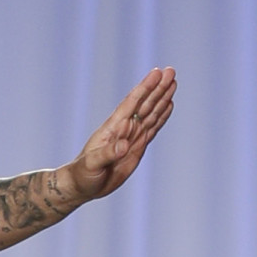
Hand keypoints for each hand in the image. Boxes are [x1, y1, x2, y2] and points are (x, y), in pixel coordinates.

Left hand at [67, 64, 176, 201]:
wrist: (83, 185)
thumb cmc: (83, 174)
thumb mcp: (92, 164)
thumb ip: (107, 153)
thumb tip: (124, 145)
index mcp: (113, 128)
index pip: (132, 103)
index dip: (144, 88)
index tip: (157, 73)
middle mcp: (124, 128)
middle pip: (145, 103)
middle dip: (158, 88)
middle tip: (171, 71)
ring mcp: (132, 136)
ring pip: (151, 113)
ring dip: (162, 97)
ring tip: (173, 82)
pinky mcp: (138, 147)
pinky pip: (153, 128)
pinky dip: (162, 116)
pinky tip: (169, 104)